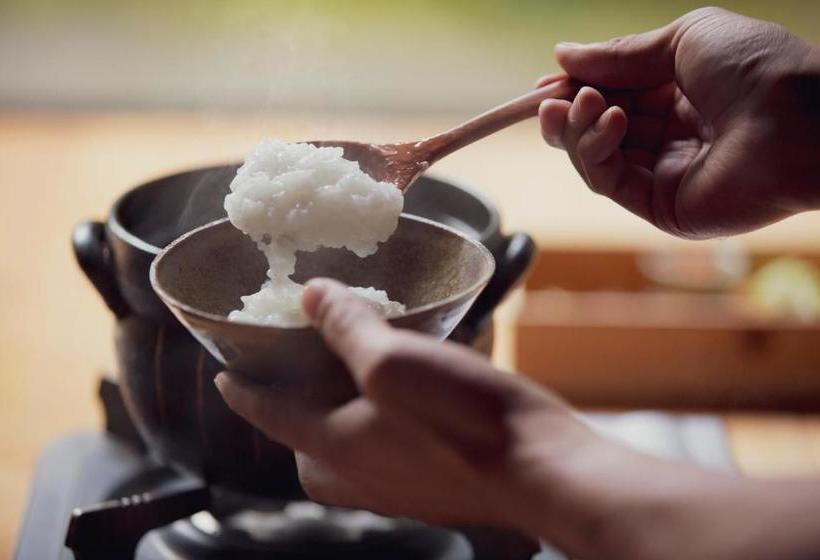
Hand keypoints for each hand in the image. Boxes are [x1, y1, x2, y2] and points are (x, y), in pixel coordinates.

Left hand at [215, 278, 819, 559]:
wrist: (540, 469)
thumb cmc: (463, 419)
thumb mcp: (393, 360)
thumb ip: (346, 328)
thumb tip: (313, 297)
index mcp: (333, 447)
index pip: (269, 414)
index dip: (242, 389)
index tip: (223, 374)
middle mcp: (356, 474)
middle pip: (302, 437)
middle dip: (289, 405)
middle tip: (295, 366)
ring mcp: (394, 484)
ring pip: (344, 443)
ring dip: (335, 408)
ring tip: (349, 368)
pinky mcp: (429, 481)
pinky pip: (383, 446)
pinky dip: (376, 416)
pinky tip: (404, 388)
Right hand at [539, 7, 819, 237]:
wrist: (801, 120)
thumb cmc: (756, 67)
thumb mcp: (682, 40)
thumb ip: (619, 54)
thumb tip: (562, 54)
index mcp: (680, 96)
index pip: (612, 96)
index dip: (576, 88)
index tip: (546, 81)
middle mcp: (670, 137)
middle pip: (596, 129)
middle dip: (568, 111)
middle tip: (552, 98)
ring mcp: (664, 175)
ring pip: (595, 157)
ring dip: (577, 129)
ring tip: (585, 104)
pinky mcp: (661, 208)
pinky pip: (609, 181)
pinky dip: (595, 151)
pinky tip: (608, 121)